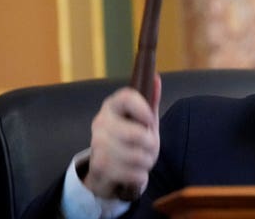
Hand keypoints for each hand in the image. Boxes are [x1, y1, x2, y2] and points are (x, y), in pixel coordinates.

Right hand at [83, 74, 161, 198]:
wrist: (107, 170)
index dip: (143, 109)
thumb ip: (150, 102)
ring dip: (147, 162)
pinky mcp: (99, 167)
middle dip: (151, 145)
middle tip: (149, 147)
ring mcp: (97, 146)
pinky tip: (133, 172)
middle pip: (137, 134)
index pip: (127, 97)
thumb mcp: (143, 121)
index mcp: (112, 107)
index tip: (150, 120)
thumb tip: (156, 78)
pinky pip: (134, 173)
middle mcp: (100, 123)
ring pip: (137, 156)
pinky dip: (140, 176)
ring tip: (141, 160)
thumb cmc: (129, 140)